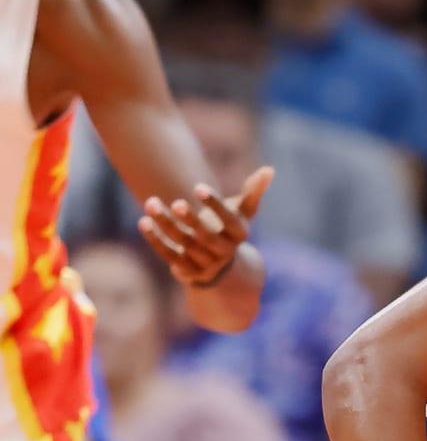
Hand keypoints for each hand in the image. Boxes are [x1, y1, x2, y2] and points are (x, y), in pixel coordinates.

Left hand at [137, 166, 272, 288]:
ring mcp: (205, 263)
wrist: (218, 263)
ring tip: (151, 202)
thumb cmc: (228, 229)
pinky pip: (169, 255)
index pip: (230, 221)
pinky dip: (156, 239)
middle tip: (177, 201)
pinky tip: (144, 222)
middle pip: (207, 236)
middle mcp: (224, 252)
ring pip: (184, 244)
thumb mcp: (242, 211)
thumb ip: (253, 191)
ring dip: (167, 223)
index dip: (215, 204)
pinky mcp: (186, 270)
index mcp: (239, 236)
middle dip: (191, 218)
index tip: (198, 186)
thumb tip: (269, 170)